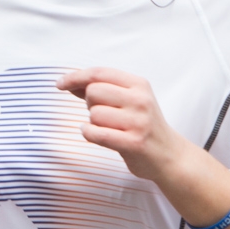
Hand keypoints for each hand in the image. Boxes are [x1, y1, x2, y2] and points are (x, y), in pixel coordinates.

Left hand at [57, 67, 182, 182]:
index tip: (60, 84)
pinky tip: (96, 135)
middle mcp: (141, 100)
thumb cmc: (143, 125)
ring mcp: (138, 122)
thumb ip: (102, 89)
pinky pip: (96, 133)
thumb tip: (70, 81)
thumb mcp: (130, 100)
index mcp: (139, 84)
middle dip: (89, 104)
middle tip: (103, 114)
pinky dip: (89, 134)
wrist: (169, 155)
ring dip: (94, 123)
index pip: (99, 73)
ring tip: (110, 128)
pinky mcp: (134, 143)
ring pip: (94, 114)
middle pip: (93, 91)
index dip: (75, 77)